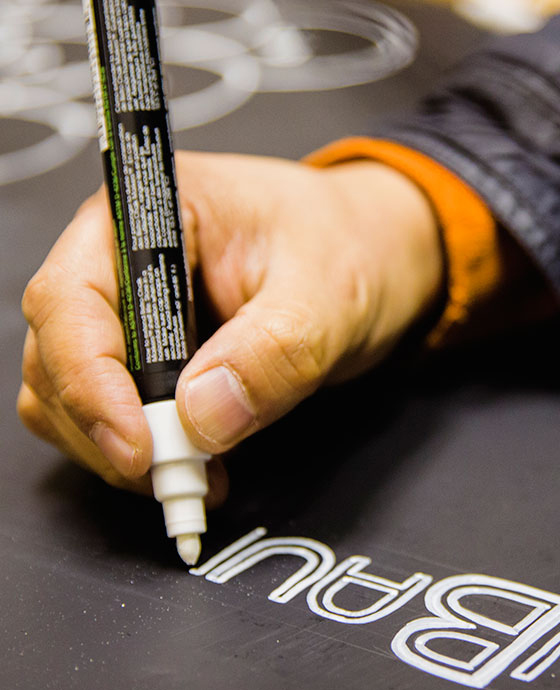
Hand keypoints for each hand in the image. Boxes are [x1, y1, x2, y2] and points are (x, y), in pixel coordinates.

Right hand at [18, 151, 443, 497]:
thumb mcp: (330, 294)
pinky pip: (109, 416)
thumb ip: (271, 351)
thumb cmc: (349, 246)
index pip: (72, 297)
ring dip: (119, 449)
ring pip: (69, 396)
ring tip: (197, 474)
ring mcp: (127, 313)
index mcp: (149, 214)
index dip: (90, 378)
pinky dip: (143, 454)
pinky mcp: (145, 359)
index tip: (140, 445)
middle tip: (178, 475)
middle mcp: (119, 259)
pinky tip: (199, 466)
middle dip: (106, 425)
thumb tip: (202, 417)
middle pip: (57, 354)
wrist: (372, 256)